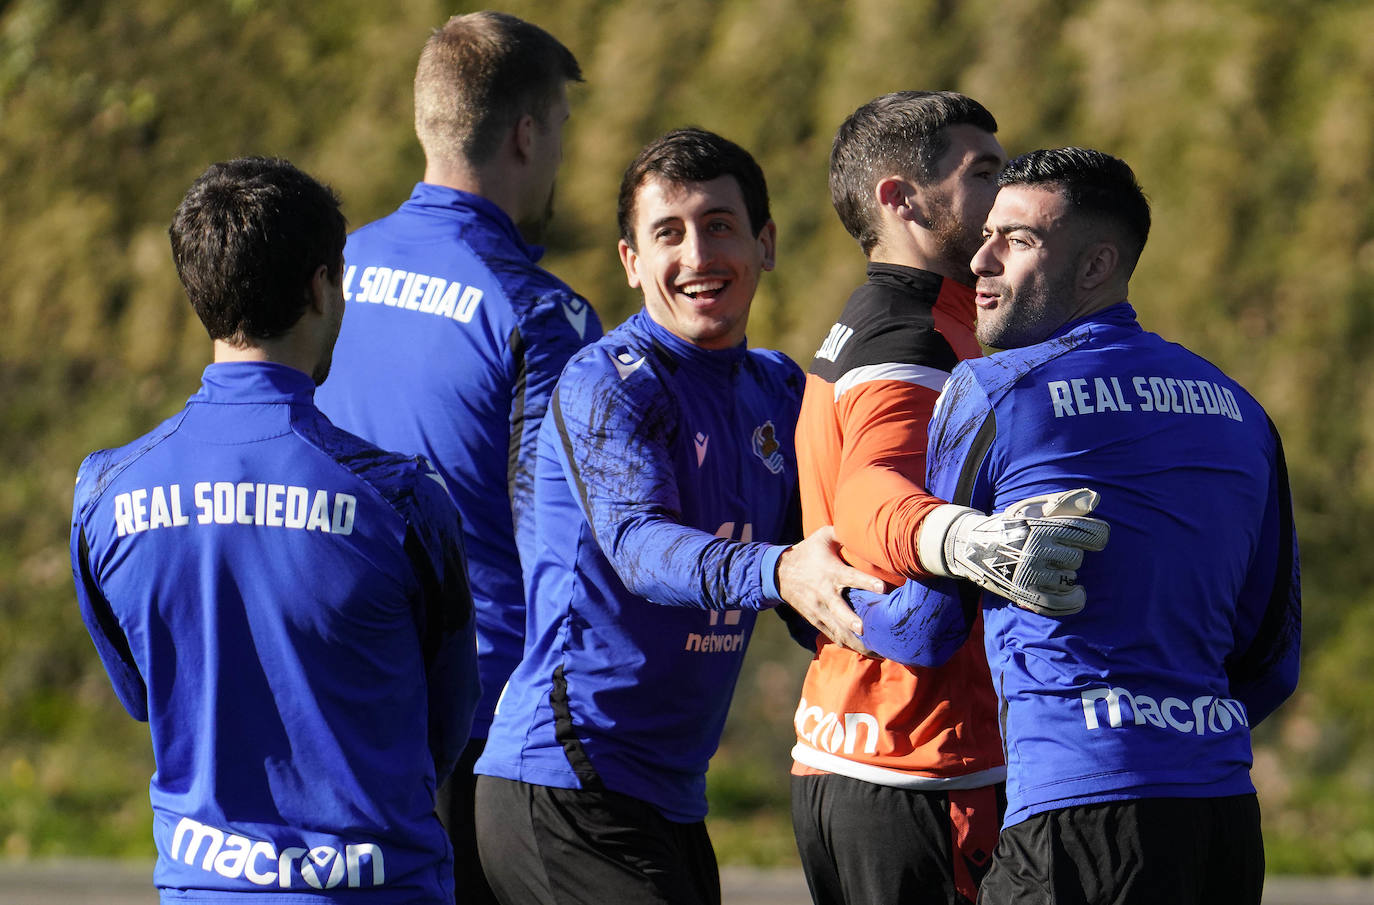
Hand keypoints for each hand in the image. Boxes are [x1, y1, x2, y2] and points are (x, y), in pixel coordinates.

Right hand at [776, 526, 885, 654]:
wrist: (780, 573)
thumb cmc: (808, 552)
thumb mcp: (823, 536)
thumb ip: (844, 532)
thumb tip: (867, 524)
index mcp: (830, 571)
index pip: (850, 577)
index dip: (866, 582)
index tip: (883, 588)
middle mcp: (825, 593)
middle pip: (840, 611)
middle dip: (852, 621)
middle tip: (867, 631)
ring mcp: (820, 610)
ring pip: (838, 630)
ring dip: (857, 642)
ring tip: (879, 651)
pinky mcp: (817, 620)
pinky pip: (834, 635)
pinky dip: (850, 645)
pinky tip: (868, 652)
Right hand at [916, 488, 1109, 615]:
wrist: (969, 546)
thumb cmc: (1008, 525)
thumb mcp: (1031, 507)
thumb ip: (1065, 502)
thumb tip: (1097, 498)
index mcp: (1041, 526)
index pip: (1091, 534)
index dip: (1097, 536)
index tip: (1093, 538)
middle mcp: (1036, 550)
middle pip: (1077, 558)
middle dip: (1070, 554)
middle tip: (1054, 551)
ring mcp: (1029, 575)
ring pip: (1069, 579)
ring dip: (1066, 574)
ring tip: (1052, 567)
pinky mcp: (1024, 594)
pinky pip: (1060, 604)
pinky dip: (1074, 601)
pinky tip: (1078, 593)